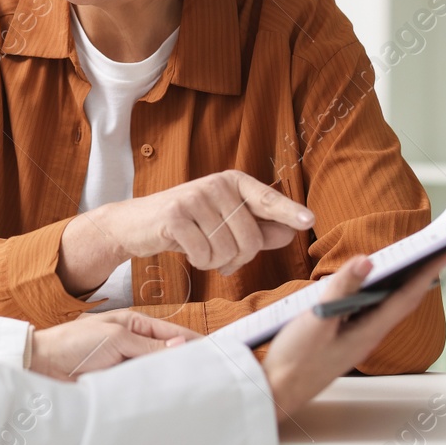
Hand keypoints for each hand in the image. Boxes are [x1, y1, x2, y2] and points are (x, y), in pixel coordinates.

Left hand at [30, 310, 200, 380]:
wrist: (43, 365)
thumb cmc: (74, 342)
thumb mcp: (115, 338)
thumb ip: (148, 345)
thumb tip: (182, 346)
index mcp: (135, 324)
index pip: (173, 333)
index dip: (193, 343)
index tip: (216, 354)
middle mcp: (134, 344)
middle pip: (167, 355)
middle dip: (184, 365)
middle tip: (209, 379)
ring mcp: (126, 364)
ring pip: (155, 373)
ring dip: (167, 381)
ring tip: (192, 393)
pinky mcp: (118, 383)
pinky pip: (141, 387)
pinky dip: (151, 393)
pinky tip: (165, 402)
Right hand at [59, 170, 314, 295]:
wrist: (136, 223)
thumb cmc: (187, 224)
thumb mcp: (222, 222)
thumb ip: (257, 227)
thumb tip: (290, 231)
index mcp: (232, 182)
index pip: (266, 198)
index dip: (287, 211)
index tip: (308, 220)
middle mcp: (216, 185)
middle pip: (249, 238)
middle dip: (240, 258)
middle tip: (223, 257)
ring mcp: (194, 198)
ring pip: (227, 250)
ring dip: (216, 262)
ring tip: (202, 251)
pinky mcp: (174, 216)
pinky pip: (204, 254)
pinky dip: (199, 262)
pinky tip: (188, 252)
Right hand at [261, 252, 445, 426]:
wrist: (276, 392)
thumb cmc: (295, 361)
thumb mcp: (317, 319)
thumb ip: (341, 288)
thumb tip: (366, 262)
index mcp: (367, 333)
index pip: (405, 298)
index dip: (426, 275)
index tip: (444, 255)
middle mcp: (366, 337)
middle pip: (397, 302)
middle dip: (414, 277)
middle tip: (428, 255)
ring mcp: (353, 340)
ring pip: (380, 308)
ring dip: (393, 285)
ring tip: (400, 265)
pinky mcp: (339, 340)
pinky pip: (362, 313)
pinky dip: (369, 295)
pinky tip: (361, 288)